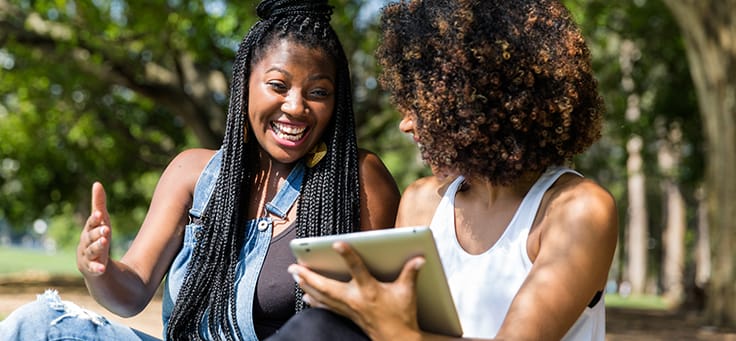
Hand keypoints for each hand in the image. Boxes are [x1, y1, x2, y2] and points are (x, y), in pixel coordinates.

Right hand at [77, 182, 111, 275]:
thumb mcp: (101, 221)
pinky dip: (96, 268)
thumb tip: (97, 183)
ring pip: (91, 251)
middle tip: (106, 230)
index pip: (91, 224)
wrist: (94, 263)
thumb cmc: (97, 237)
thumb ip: (99, 205)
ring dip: (97, 246)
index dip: (95, 219)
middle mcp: (85, 243)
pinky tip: (102, 268)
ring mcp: (87, 256)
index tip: (100, 214)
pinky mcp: (91, 269)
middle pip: (90, 237)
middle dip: (97, 233)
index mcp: (88, 231)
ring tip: (105, 242)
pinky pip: (93, 268)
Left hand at [290, 241, 425, 340]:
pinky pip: (327, 307)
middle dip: (309, 277)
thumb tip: (419, 258)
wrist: (397, 339)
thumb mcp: (407, 292)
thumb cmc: (402, 315)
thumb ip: (411, 273)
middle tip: (294, 267)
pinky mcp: (347, 315)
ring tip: (295, 275)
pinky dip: (315, 300)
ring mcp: (349, 308)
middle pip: (328, 287)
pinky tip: (305, 295)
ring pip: (323, 296)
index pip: (357, 269)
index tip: (337, 243)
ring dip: (307, 286)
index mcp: (370, 290)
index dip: (348, 256)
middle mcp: (355, 299)